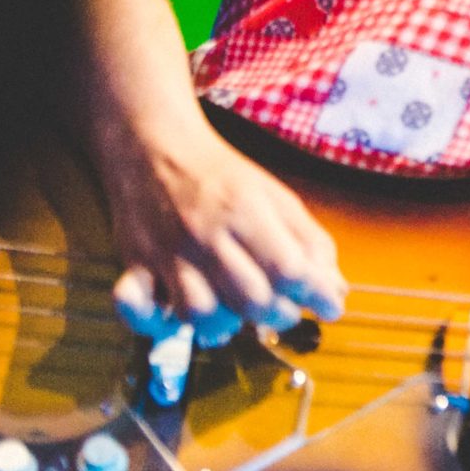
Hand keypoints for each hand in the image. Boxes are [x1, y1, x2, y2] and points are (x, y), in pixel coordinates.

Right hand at [98, 120, 345, 345]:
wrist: (153, 145)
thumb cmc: (221, 175)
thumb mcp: (276, 196)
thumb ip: (309, 242)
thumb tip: (335, 291)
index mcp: (245, 211)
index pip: (288, 269)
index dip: (315, 294)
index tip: (329, 307)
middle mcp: (205, 234)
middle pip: (249, 298)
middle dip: (277, 315)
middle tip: (283, 309)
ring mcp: (166, 251)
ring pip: (198, 313)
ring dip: (224, 325)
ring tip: (235, 313)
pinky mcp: (134, 263)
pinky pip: (135, 307)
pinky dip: (154, 323)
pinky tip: (174, 318)